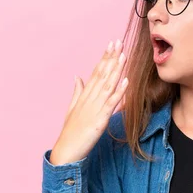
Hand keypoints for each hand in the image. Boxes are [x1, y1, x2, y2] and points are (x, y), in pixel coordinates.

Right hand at [49, 39, 128, 165]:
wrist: (67, 151)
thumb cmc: (71, 132)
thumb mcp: (72, 109)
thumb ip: (76, 92)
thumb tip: (77, 77)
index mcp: (84, 95)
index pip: (96, 72)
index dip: (105, 57)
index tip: (111, 44)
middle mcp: (89, 98)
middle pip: (102, 74)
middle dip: (111, 57)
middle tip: (119, 41)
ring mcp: (94, 108)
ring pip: (107, 85)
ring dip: (116, 69)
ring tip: (124, 55)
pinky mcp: (100, 119)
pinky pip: (111, 103)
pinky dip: (119, 91)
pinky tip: (126, 80)